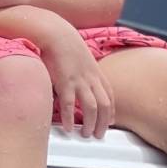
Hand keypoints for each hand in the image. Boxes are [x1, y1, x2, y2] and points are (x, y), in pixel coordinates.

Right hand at [35, 22, 113, 138]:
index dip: (111, 110)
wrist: (55, 33)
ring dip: (90, 123)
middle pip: (104, 105)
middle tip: (99, 134)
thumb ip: (81, 71)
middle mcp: (91, 78)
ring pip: (91, 107)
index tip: (109, 121)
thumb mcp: (79, 57)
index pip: (110, 95)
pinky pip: (69, 104)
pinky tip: (68, 127)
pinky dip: (70, 118)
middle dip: (103, 122)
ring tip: (86, 134)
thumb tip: (77, 81)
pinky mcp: (65, 82)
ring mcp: (79, 81)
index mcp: (96, 72)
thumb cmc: (63, 43)